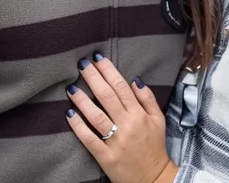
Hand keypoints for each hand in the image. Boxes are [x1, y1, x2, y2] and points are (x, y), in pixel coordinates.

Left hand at [66, 53, 177, 182]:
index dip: (109, 71)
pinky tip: (69, 114)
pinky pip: (89, 139)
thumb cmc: (154, 146)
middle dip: (93, 78)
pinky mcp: (106, 157)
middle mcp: (127, 125)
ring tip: (71, 87)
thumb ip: (148, 98)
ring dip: (82, 100)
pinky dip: (78, 127)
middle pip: (107, 97)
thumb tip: (135, 79)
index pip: (121, 87)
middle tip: (82, 65)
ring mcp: (116, 141)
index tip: (98, 58)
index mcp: (139, 114)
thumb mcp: (158, 120)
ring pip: (96, 116)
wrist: (153, 179)